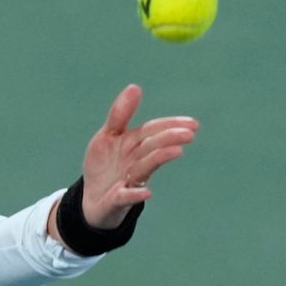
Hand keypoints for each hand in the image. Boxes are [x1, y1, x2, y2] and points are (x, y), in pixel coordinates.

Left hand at [81, 84, 198, 228]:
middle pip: (152, 147)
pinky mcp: (118, 198)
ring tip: (176, 151)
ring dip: (159, 158)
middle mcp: (135, 161)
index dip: (171, 125)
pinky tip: (147, 193)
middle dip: (169, 138)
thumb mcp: (107, 136)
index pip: (154, 131)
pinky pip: (127, 196)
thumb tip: (135, 87)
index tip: (193, 124)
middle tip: (189, 133)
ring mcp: (128, 180)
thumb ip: (120, 114)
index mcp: (133, 144)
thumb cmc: (104, 164)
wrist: (92, 198)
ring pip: (145, 168)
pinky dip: (135, 194)